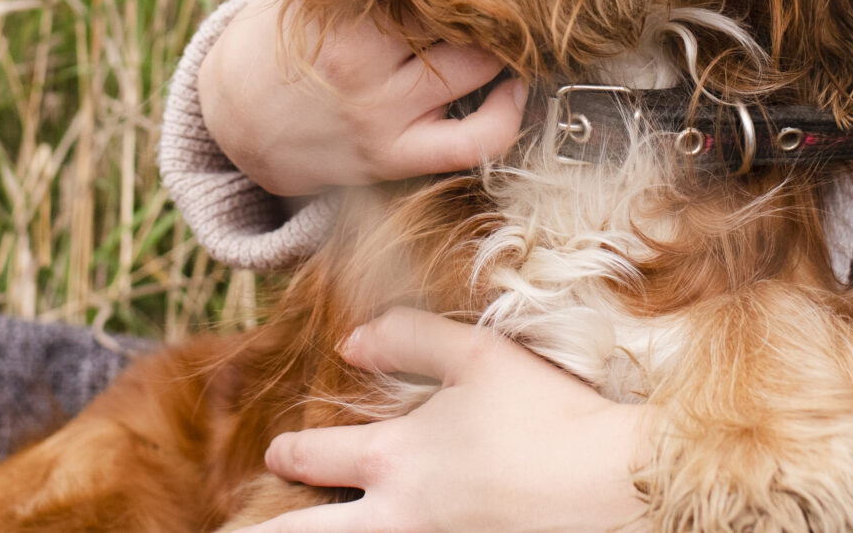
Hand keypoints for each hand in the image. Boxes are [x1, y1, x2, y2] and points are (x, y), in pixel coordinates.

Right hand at [201, 0, 529, 196]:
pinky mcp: (395, 158)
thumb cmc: (277, 40)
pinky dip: (508, 114)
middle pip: (456, 18)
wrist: (233, 121)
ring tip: (511, 22)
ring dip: (502, 42)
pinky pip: (475, 141)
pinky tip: (516, 84)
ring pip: (476, 69)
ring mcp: (382, 119)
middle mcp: (362, 70)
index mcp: (338, 17)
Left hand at [252, 310, 649, 532]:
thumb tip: (349, 342)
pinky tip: (394, 531)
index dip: (288, 454)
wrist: (611, 487)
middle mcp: (397, 519)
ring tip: (291, 532)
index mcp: (395, 459)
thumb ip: (407, 339)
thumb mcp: (479, 355)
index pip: (314, 458)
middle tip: (242, 532)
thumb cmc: (549, 414)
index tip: (277, 453)